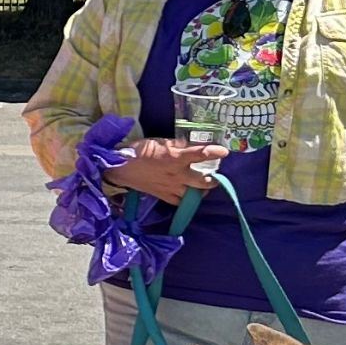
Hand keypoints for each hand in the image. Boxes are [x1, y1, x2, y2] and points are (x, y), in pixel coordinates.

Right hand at [110, 139, 224, 204]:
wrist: (121, 168)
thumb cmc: (140, 151)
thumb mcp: (160, 142)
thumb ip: (178, 146)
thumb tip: (191, 147)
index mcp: (176, 158)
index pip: (200, 154)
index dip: (214, 152)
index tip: (224, 151)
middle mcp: (178, 175)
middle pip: (204, 181)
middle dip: (212, 179)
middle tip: (213, 174)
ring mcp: (172, 188)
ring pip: (195, 194)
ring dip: (201, 190)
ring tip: (202, 185)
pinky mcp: (165, 197)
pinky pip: (181, 202)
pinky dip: (187, 198)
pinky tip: (186, 193)